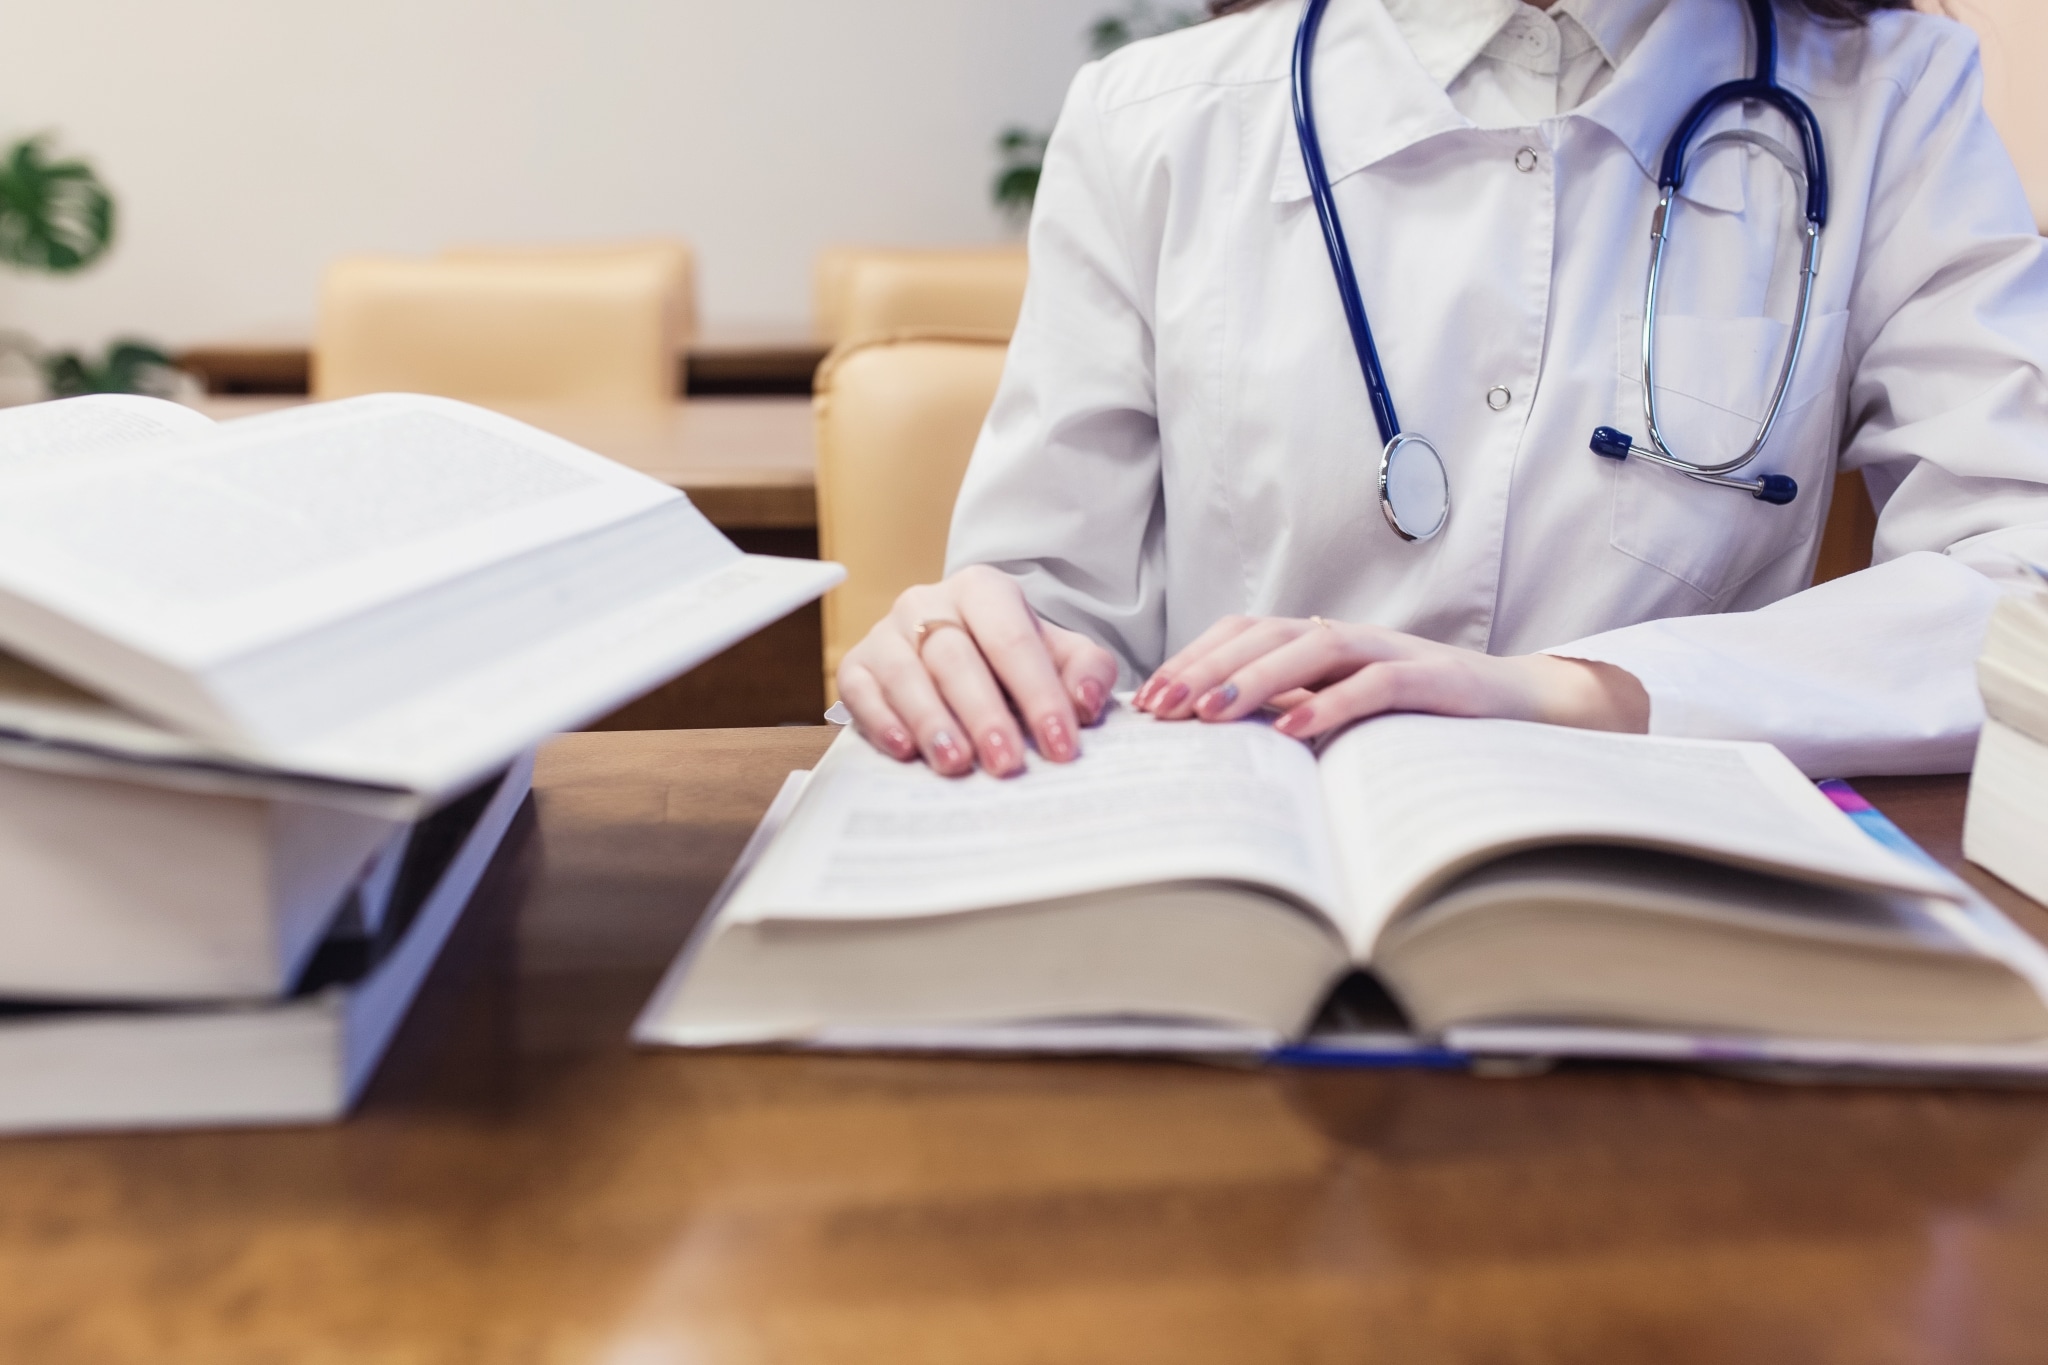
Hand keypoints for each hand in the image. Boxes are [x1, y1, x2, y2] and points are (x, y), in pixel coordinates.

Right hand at [836, 565, 1121, 776]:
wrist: (952, 656)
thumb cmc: (1009, 662)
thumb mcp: (1058, 657)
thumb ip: (1086, 672)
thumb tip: (1086, 702)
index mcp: (985, 591)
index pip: (1014, 640)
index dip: (1039, 694)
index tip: (1060, 745)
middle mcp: (929, 602)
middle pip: (956, 657)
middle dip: (984, 713)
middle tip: (1006, 762)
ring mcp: (887, 631)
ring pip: (906, 673)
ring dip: (932, 721)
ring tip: (956, 763)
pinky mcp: (856, 664)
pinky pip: (860, 690)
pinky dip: (882, 720)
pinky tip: (904, 749)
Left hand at [1133, 615, 1648, 738]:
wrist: (1522, 710)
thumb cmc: (1421, 720)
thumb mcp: (1344, 719)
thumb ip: (1293, 720)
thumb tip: (1217, 752)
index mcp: (1319, 641)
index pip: (1242, 633)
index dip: (1193, 659)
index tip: (1150, 700)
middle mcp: (1347, 635)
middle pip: (1264, 635)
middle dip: (1205, 670)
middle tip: (1162, 708)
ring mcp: (1389, 649)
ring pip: (1311, 647)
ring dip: (1255, 679)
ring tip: (1211, 713)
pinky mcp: (1431, 676)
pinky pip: (1374, 682)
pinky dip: (1331, 703)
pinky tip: (1294, 730)